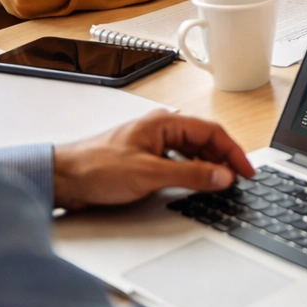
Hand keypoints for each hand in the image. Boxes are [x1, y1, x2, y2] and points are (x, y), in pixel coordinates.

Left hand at [52, 111, 253, 210]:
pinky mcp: (145, 161)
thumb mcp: (149, 174)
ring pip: (193, 152)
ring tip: (221, 183)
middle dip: (224, 159)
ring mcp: (153, 145)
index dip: (233, 152)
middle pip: (205, 141)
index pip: (212, 132)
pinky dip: (193, 172)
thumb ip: (190, 175)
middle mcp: (161, 129)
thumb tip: (222, 176)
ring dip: (209, 166)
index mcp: (165, 122)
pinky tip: (195, 184)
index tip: (246, 171)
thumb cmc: (95, 168)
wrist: (61, 179)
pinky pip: (179, 162)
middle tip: (238, 179)